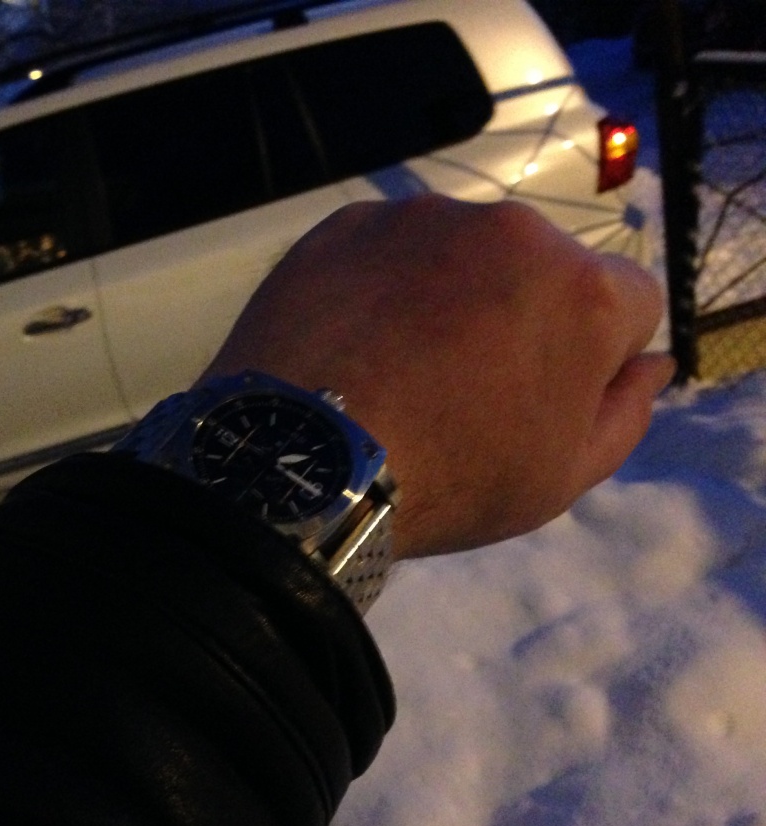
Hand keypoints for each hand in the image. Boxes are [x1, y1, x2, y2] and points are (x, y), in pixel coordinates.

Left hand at [201, 196, 672, 558]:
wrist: (301, 461)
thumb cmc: (446, 479)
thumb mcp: (560, 477)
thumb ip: (623, 412)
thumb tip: (650, 362)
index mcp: (585, 291)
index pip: (628, 302)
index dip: (592, 355)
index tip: (536, 397)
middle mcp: (513, 231)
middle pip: (541, 270)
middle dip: (519, 316)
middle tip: (458, 387)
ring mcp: (424, 219)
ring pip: (460, 252)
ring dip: (447, 293)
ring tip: (395, 365)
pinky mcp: (348, 222)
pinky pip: (387, 249)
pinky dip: (379, 284)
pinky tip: (350, 341)